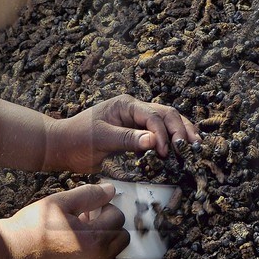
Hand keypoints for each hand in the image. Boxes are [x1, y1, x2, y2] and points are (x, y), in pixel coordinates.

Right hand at [0, 183, 128, 258]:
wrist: (9, 251)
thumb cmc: (32, 225)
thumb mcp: (60, 201)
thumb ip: (90, 194)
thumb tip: (110, 190)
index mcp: (94, 239)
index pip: (118, 217)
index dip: (105, 206)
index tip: (89, 204)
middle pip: (122, 238)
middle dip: (109, 223)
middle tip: (88, 215)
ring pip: (112, 252)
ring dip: (103, 238)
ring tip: (78, 228)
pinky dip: (93, 251)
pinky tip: (72, 241)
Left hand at [47, 95, 200, 172]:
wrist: (62, 147)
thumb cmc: (77, 140)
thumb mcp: (100, 139)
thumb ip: (127, 139)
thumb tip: (154, 141)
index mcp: (126, 104)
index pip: (153, 116)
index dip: (163, 134)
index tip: (165, 153)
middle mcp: (134, 109)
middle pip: (167, 114)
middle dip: (181, 130)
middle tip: (192, 148)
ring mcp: (136, 121)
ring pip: (167, 122)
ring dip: (181, 132)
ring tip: (195, 146)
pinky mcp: (136, 134)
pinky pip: (159, 134)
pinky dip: (172, 140)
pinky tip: (182, 149)